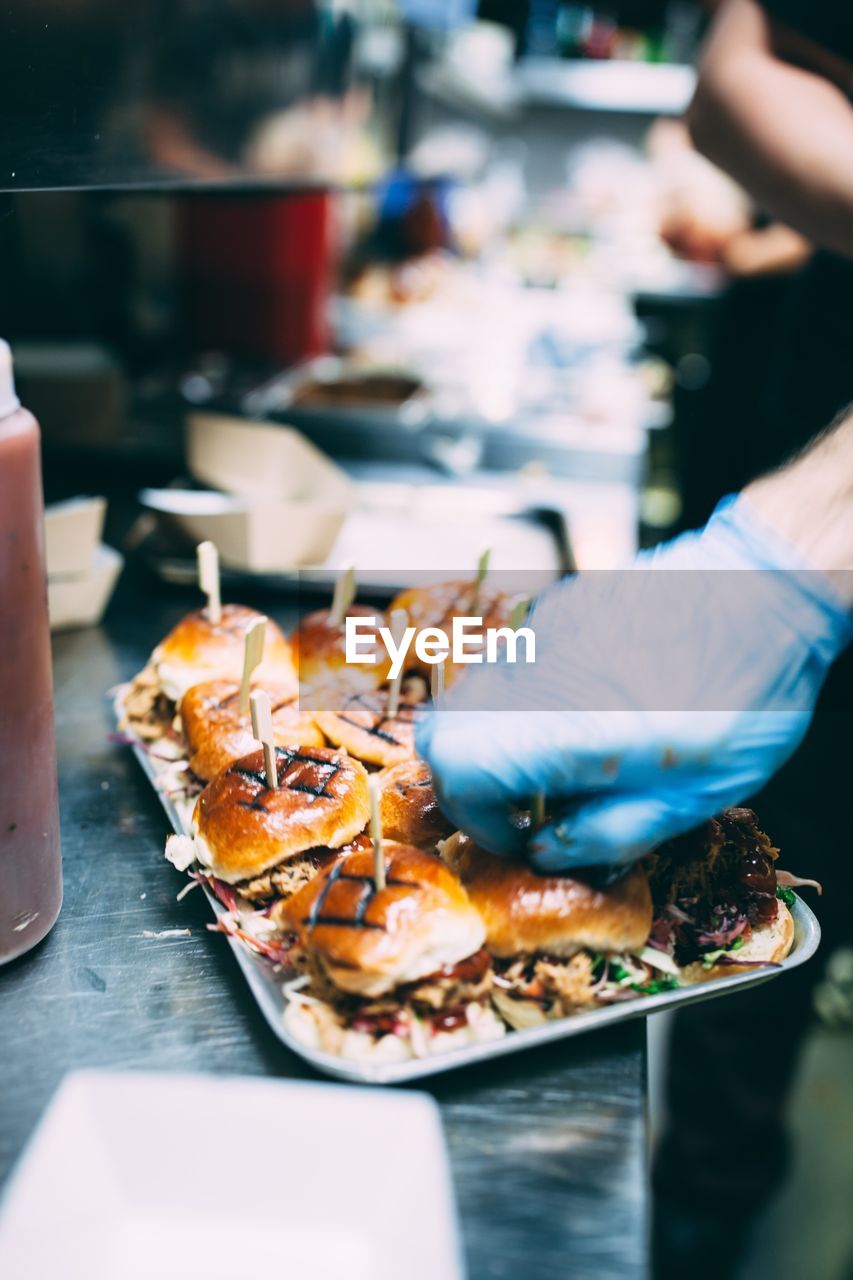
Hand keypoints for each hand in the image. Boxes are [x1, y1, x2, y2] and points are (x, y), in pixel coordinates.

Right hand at [417, 497, 850, 869]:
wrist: (767, 588)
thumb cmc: (743, 699)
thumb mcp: (691, 798)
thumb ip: (607, 834)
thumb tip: (545, 851)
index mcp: (567, 731)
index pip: (458, 773)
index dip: (479, 819)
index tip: (524, 834)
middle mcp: (536, 676)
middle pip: (443, 732)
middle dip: (469, 779)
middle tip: (521, 801)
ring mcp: (542, 634)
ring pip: (475, 695)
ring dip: (497, 737)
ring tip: (557, 756)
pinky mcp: (558, 608)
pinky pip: (515, 663)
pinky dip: (528, 698)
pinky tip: (586, 704)